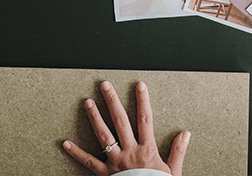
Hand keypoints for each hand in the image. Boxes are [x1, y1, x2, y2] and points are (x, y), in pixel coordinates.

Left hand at [63, 81, 190, 175]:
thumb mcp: (173, 172)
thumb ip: (178, 152)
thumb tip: (186, 133)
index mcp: (147, 150)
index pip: (145, 120)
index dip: (143, 101)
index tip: (139, 85)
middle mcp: (129, 152)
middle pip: (120, 122)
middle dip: (112, 101)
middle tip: (104, 85)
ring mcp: (115, 162)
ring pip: (103, 136)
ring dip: (95, 118)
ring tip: (87, 102)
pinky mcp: (105, 174)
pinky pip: (88, 162)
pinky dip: (77, 153)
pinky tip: (65, 143)